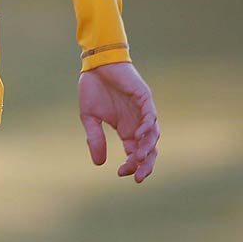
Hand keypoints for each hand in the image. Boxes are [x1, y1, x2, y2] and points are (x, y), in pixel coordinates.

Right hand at [79, 61, 158, 182]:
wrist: (95, 64)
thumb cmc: (93, 88)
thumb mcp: (90, 118)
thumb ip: (95, 139)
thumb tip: (99, 163)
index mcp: (126, 128)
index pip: (134, 152)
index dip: (131, 165)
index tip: (120, 173)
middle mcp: (137, 122)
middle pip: (149, 148)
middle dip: (145, 164)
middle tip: (138, 177)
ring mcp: (143, 110)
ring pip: (153, 134)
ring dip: (147, 148)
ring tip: (138, 158)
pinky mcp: (144, 97)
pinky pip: (151, 115)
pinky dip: (147, 127)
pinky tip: (139, 137)